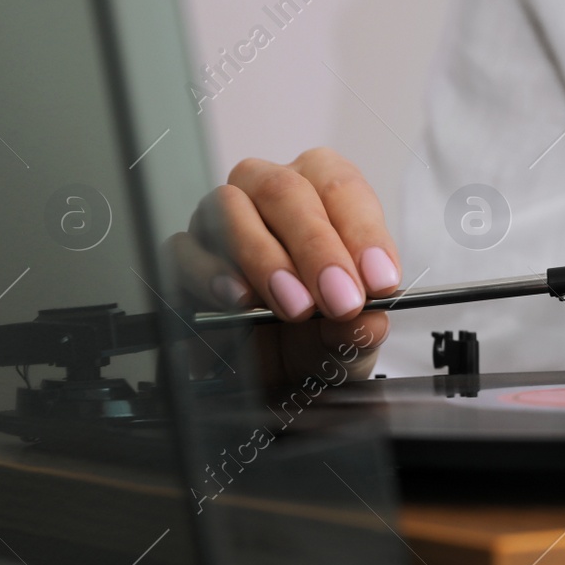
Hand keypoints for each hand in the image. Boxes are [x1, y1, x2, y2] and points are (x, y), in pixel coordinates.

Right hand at [168, 147, 402, 381]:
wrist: (277, 377)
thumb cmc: (320, 336)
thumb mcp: (353, 338)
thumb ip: (363, 326)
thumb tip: (368, 319)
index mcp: (323, 193)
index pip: (341, 187)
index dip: (363, 233)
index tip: (379, 281)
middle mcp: (269, 193)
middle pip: (283, 190)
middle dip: (316, 248)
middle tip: (339, 301)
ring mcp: (222, 220)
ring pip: (229, 207)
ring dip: (264, 258)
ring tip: (294, 307)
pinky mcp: (187, 254)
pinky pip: (185, 249)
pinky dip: (211, 274)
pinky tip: (238, 300)